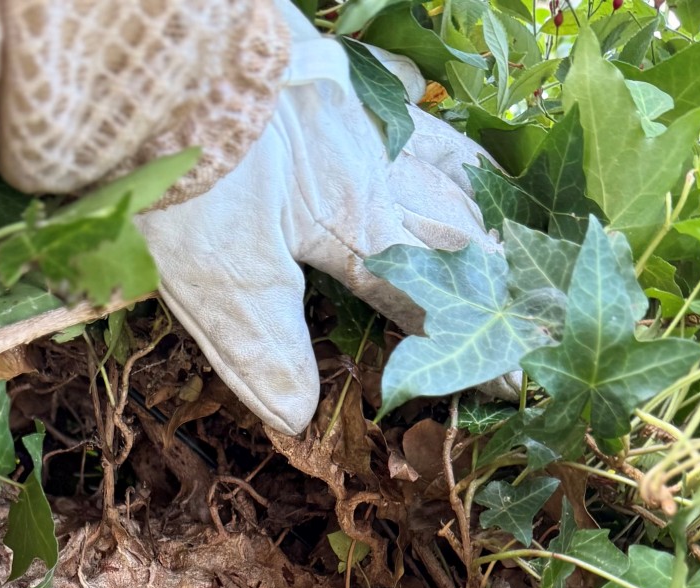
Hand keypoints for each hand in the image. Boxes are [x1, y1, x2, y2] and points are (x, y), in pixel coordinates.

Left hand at [138, 1, 507, 435]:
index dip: (466, 346)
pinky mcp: (320, 69)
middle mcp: (371, 168)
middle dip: (493, 264)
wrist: (167, 57)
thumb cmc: (190, 170)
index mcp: (357, 226)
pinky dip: (409, 97)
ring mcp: (350, 112)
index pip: (427, 300)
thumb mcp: (218, 275)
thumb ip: (266, 345)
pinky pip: (386, 85)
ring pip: (433, 152)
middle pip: (450, 221)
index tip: (512, 379)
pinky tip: (413, 89)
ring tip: (503, 204)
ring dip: (471, 185)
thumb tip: (299, 418)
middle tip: (532, 291)